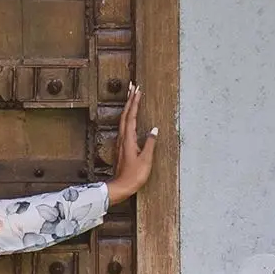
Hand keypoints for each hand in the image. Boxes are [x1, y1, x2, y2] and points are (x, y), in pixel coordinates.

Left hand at [107, 83, 157, 204]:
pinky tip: (130, 117)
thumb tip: (153, 130)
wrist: (121, 187)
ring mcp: (120, 142)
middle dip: (129, 99)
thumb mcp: (145, 160)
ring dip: (127, 106)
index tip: (138, 90)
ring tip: (132, 96)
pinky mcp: (122, 147)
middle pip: (125, 114)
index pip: (131, 116)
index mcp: (128, 139)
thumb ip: (149, 143)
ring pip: (123, 120)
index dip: (134, 102)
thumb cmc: (133, 176)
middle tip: (133, 86)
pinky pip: (124, 127)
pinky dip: (127, 117)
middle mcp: (122, 138)